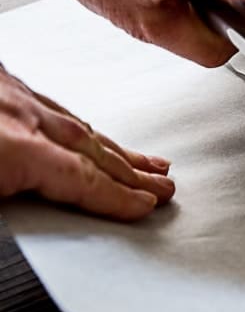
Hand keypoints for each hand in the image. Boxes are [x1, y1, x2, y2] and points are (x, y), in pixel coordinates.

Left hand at [0, 64, 174, 220]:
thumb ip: (16, 203)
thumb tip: (46, 219)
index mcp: (9, 145)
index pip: (81, 178)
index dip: (117, 196)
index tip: (144, 205)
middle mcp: (14, 112)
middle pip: (91, 148)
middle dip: (132, 171)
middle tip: (162, 185)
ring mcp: (7, 92)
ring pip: (78, 124)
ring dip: (115, 148)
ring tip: (143, 161)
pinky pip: (53, 105)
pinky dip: (80, 124)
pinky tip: (87, 129)